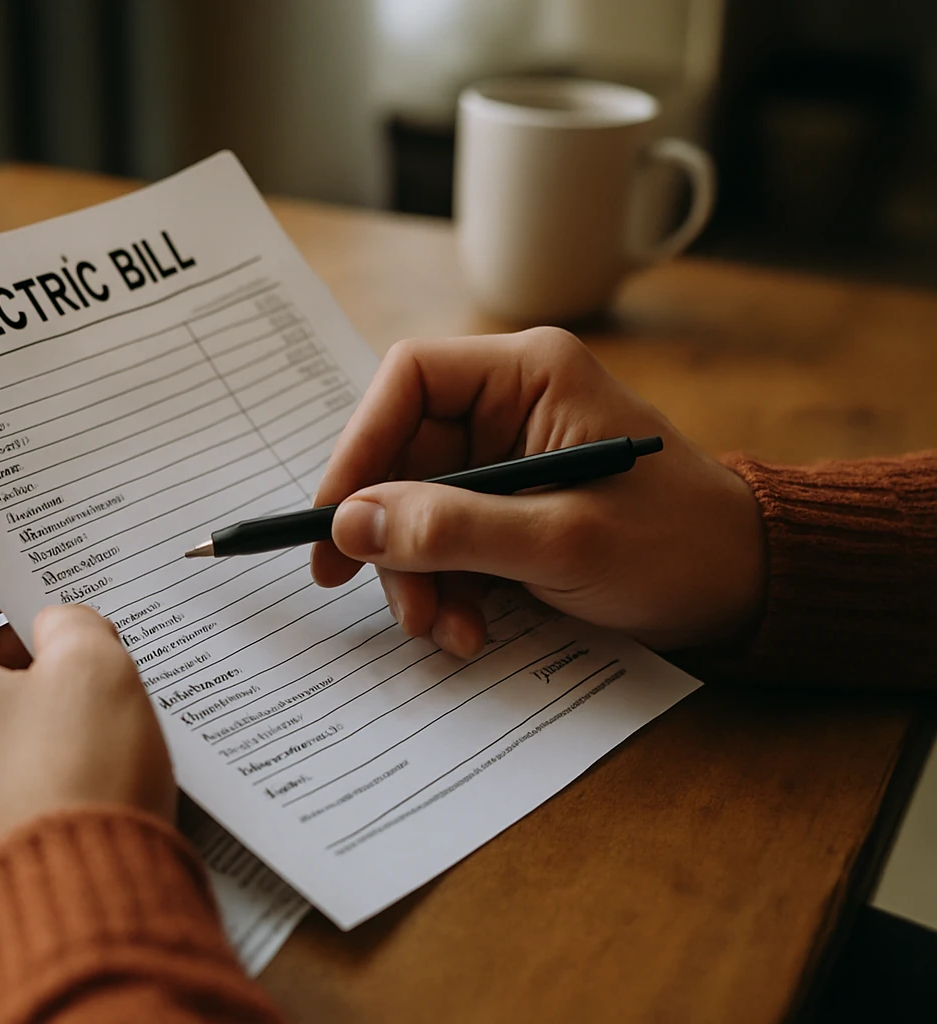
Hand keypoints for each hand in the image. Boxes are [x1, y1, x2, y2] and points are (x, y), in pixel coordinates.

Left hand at [0, 559, 173, 921]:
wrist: (69, 924)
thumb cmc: (66, 792)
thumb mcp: (93, 670)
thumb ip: (74, 626)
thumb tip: (62, 629)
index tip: (28, 572)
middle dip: (10, 642)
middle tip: (71, 634)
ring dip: (14, 702)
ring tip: (81, 699)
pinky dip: (10, 759)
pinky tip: (69, 760)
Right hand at [312, 327, 765, 655]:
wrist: (747, 592)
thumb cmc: (678, 547)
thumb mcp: (560, 543)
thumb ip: (450, 529)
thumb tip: (347, 524)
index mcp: (530, 375)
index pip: (408, 382)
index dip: (360, 445)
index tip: (335, 518)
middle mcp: (510, 406)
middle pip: (403, 457)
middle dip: (395, 539)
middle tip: (401, 606)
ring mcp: (508, 459)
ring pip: (416, 508)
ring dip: (420, 577)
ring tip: (450, 632)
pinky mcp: (511, 508)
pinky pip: (446, 541)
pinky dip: (447, 589)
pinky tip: (470, 628)